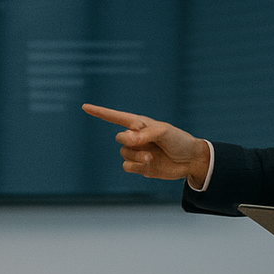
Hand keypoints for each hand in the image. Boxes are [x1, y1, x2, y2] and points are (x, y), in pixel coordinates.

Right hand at [82, 104, 210, 187]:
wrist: (190, 160)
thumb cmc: (179, 140)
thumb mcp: (164, 131)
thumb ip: (144, 134)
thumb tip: (127, 141)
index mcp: (139, 124)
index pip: (115, 117)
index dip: (99, 112)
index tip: (84, 107)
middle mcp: (135, 137)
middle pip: (119, 138)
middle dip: (130, 141)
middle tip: (146, 143)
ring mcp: (136, 152)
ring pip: (123, 153)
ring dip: (137, 156)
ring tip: (152, 156)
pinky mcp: (139, 167)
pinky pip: (127, 166)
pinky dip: (136, 166)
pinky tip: (149, 164)